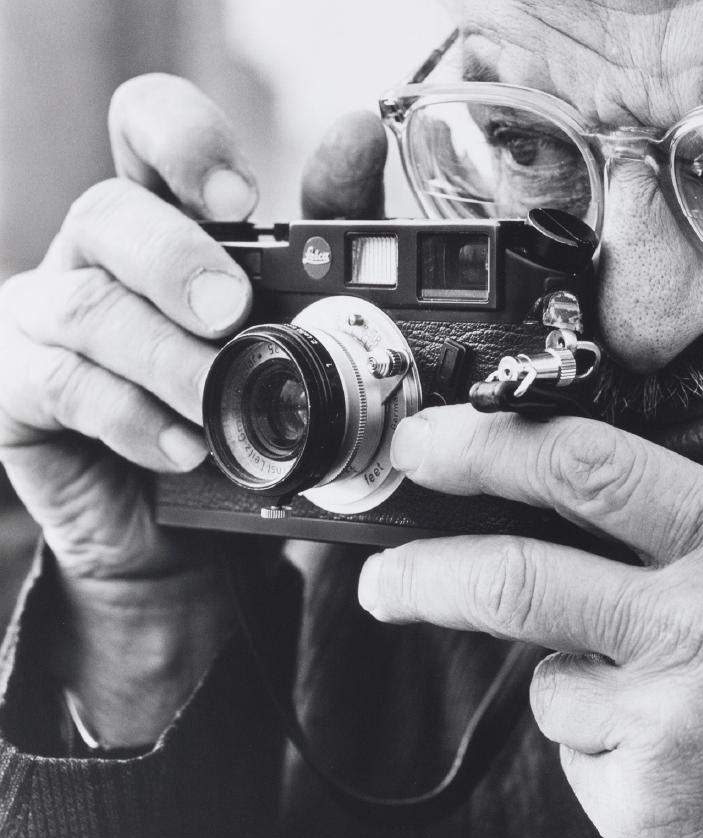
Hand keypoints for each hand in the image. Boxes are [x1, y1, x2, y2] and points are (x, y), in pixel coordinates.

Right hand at [0, 74, 386, 743]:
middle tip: (232, 310)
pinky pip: (61, 386)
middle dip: (176, 257)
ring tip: (214, 404)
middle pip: (108, 208)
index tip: (239, 195)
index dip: (182, 137)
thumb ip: (324, 240)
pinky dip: (132, 418)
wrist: (190, 533)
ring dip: (164, 356)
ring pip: (83, 303)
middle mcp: (101, 258)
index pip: (147, 128)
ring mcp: (51, 321)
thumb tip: (358, 137)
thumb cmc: (246, 414)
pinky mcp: (22, 391)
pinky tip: (182, 448)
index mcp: (169, 220)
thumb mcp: (296, 326)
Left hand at [359, 406, 702, 837]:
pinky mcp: (639, 808)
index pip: (589, 469)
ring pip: (547, 685)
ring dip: (578, 682)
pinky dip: (607, 746)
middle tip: (384, 575)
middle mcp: (697, 631)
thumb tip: (577, 506)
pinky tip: (682, 757)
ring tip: (673, 704)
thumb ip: (696, 534)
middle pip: (514, 580)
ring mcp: (663, 727)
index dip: (487, 448)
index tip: (430, 444)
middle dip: (424, 572)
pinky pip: (580, 753)